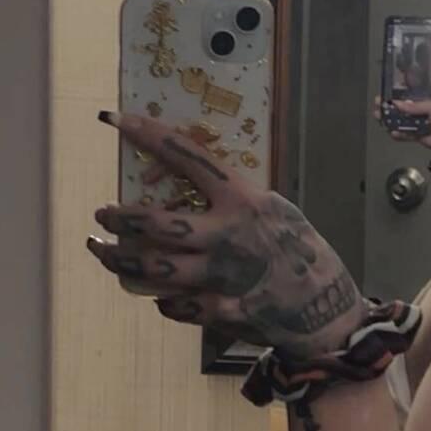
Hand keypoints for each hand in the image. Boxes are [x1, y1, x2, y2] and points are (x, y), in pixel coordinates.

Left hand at [87, 113, 365, 358]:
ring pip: (154, 268)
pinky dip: (162, 300)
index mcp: (242, 198)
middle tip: (102, 215)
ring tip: (106, 253)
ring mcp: (224, 275)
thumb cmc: (298, 249)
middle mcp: (229, 233)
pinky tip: (157, 295)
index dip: (149, 135)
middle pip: (156, 223)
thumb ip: (233, 200)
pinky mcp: (223, 309)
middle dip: (120, 219)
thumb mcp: (273, 209)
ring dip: (121, 261)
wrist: (327, 304)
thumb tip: (187, 185)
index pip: (187, 157)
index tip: (116, 120)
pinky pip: (176, 305)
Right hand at [373, 93, 430, 152]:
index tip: (390, 89)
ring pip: (403, 119)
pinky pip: (406, 133)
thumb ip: (416, 106)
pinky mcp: (418, 134)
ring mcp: (421, 122)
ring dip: (392, 118)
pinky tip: (392, 131)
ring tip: (380, 116)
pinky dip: (399, 133)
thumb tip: (399, 104)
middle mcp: (425, 109)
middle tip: (380, 103)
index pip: (414, 91)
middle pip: (404, 106)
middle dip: (392, 105)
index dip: (402, 90)